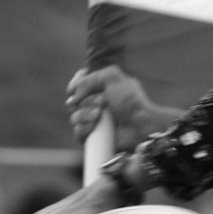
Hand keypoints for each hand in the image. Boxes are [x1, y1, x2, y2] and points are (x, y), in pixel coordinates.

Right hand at [65, 67, 179, 142]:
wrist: (140, 124)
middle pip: (74, 101)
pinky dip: (85, 128)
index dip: (76, 84)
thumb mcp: (112, 77)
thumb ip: (89, 78)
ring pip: (74, 117)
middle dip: (86, 100)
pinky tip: (95, 126)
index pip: (78, 83)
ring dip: (85, 114)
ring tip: (99, 115)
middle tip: (103, 102)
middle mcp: (95, 103)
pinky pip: (78, 132)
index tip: (76, 86)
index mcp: (100, 87)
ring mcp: (94, 121)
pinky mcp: (94, 137)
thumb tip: (72, 96)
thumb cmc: (130, 100)